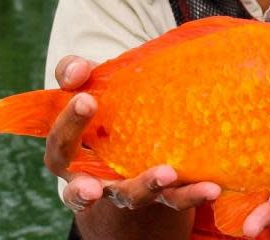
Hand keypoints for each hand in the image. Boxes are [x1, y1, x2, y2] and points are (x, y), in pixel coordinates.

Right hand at [43, 55, 221, 212]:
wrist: (139, 137)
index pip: (60, 147)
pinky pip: (176, 198)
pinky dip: (192, 194)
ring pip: (133, 197)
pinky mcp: (163, 195)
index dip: (68, 125)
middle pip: (82, 190)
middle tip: (92, 187)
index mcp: (71, 155)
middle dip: (84, 190)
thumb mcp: (89, 86)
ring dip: (149, 188)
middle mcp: (95, 180)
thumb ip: (74, 72)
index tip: (86, 99)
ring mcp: (129, 190)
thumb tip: (76, 71)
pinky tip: (210, 187)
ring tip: (168, 174)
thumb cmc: (107, 107)